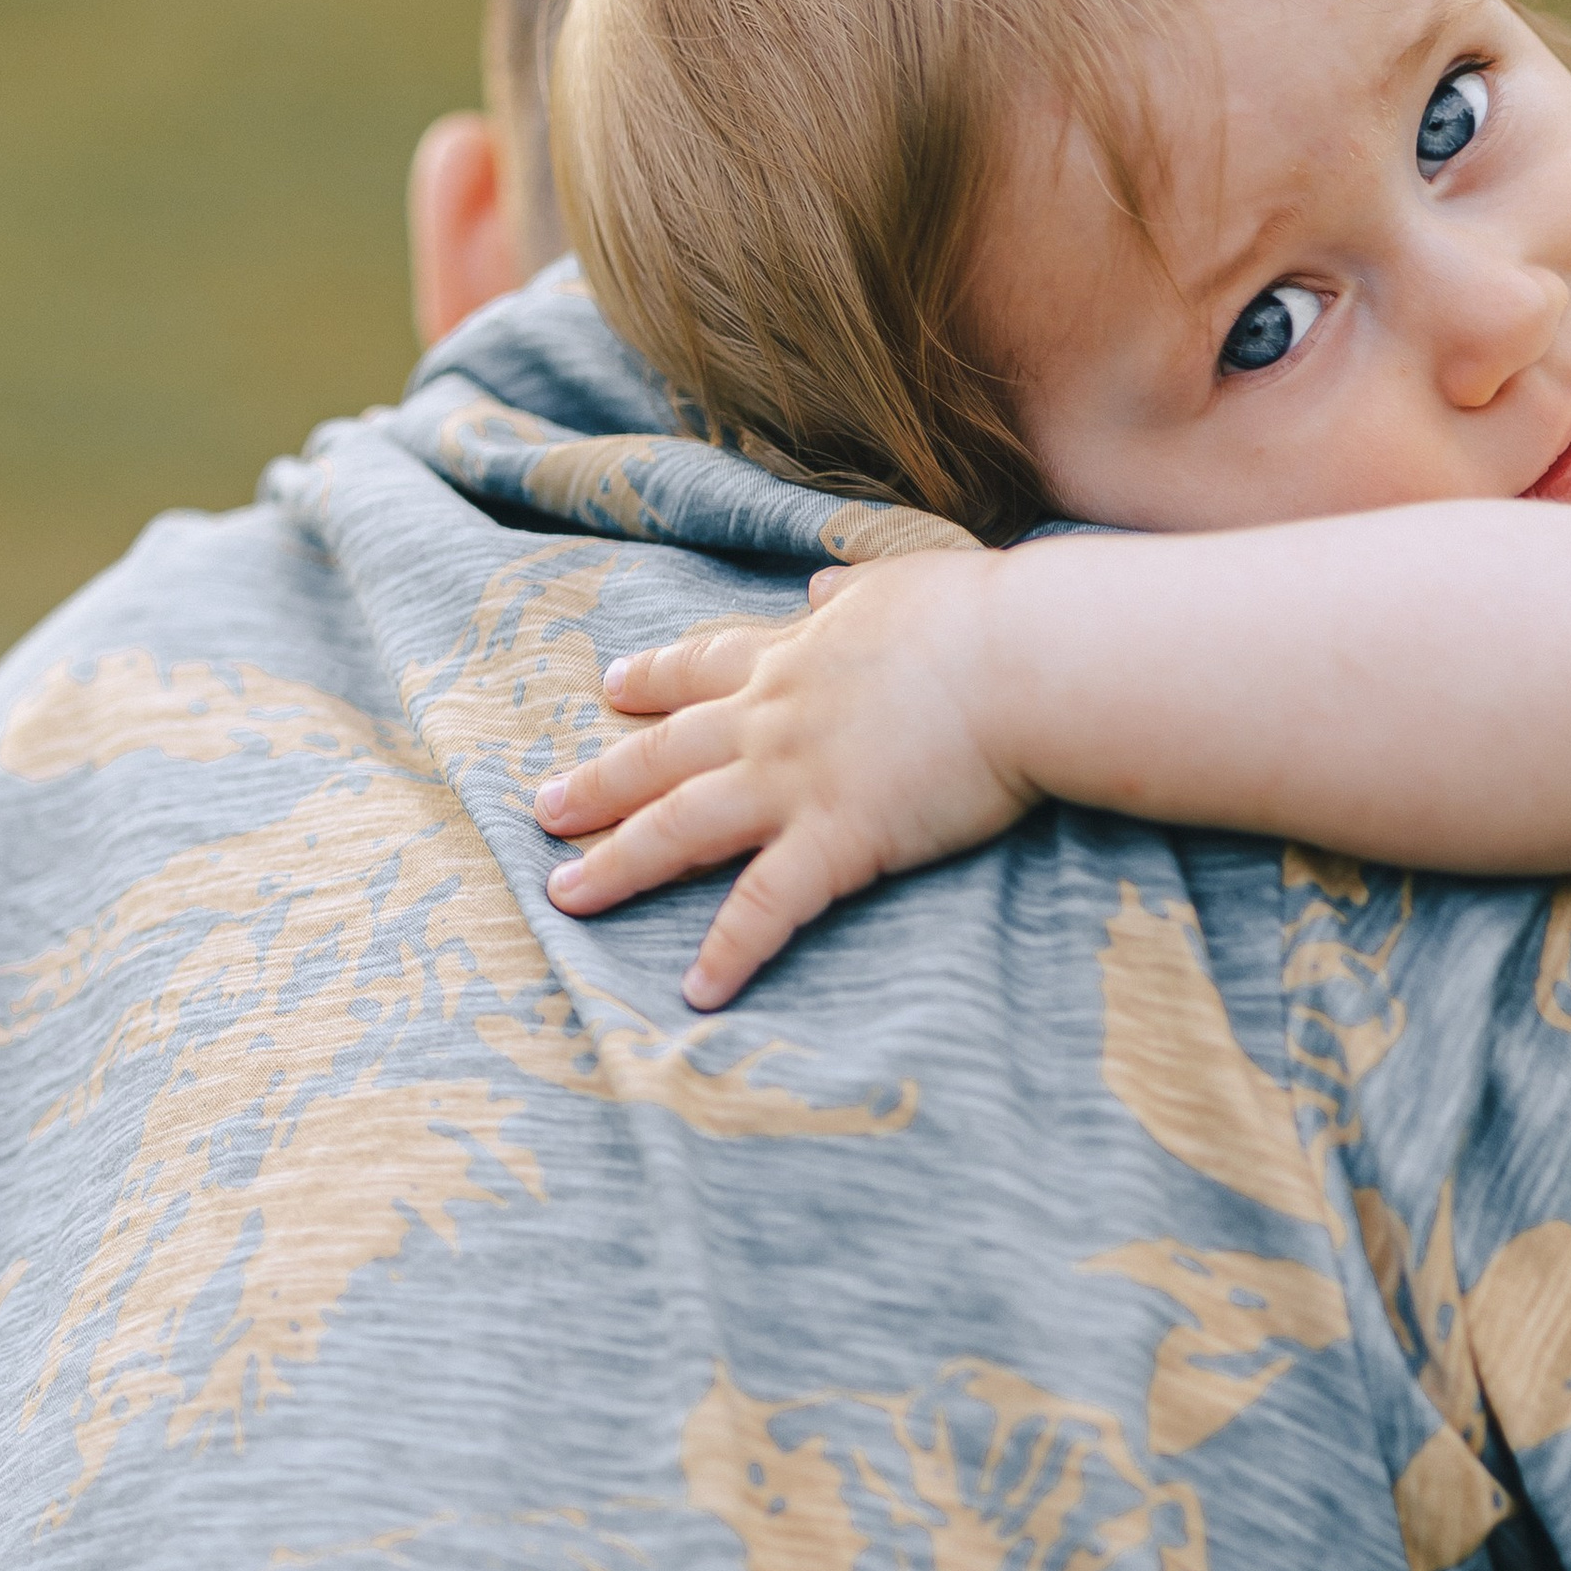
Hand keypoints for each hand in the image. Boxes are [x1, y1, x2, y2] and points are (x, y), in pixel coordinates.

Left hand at [533, 554, 1034, 1004]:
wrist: (1028, 657)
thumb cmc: (986, 615)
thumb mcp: (904, 580)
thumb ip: (854, 589)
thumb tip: (820, 580)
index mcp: (796, 656)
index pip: (705, 665)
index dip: (655, 678)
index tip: (611, 686)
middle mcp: (775, 718)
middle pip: (664, 754)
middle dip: (598, 782)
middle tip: (542, 809)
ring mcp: (797, 780)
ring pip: (680, 827)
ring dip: (616, 865)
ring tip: (563, 896)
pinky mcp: (838, 838)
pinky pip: (766, 906)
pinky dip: (728, 951)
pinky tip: (694, 990)